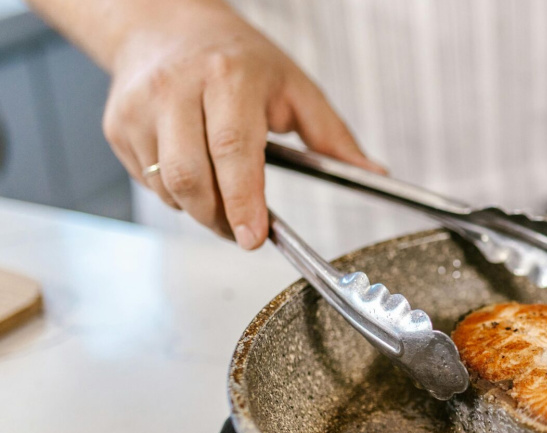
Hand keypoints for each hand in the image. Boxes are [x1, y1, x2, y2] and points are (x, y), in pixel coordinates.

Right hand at [102, 2, 382, 248]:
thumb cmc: (237, 58)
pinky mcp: (118, 125)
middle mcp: (178, 88)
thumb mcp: (294, 87)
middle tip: (244, 230)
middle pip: (192, 177)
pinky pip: (147, 181)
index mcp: (228, 77)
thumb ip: (332, 137)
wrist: (166, 25)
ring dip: (199, 209)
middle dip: (220, 218)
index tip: (255, 236)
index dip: (243, 201)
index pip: (233, 149)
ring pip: (167, 187)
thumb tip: (370, 174)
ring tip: (223, 197)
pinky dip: (174, 194)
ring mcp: (140, 107)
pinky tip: (194, 172)